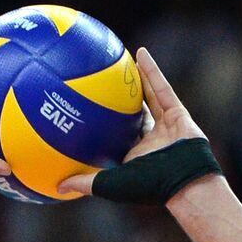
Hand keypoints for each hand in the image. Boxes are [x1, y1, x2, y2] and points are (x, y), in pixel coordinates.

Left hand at [59, 47, 206, 195]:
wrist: (184, 183)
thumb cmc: (147, 185)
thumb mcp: (109, 184)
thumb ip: (84, 183)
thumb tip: (56, 187)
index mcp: (132, 157)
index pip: (112, 139)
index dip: (100, 125)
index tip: (83, 110)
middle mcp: (147, 141)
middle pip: (129, 115)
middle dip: (117, 98)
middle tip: (100, 79)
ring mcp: (164, 127)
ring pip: (148, 97)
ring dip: (136, 79)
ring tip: (121, 59)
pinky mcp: (177, 114)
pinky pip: (162, 88)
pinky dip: (152, 71)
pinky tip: (140, 53)